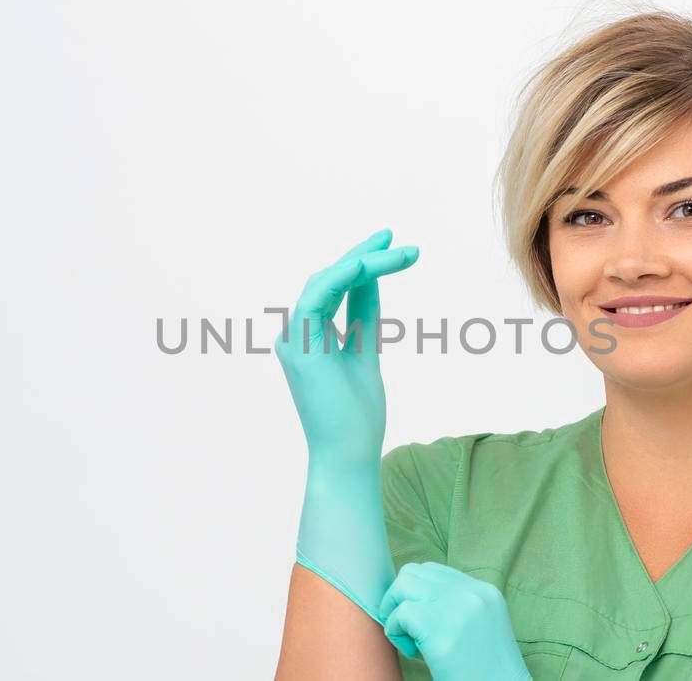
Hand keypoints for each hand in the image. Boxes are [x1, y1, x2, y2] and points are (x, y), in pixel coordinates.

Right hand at [274, 228, 418, 465]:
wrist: (349, 453)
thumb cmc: (358, 414)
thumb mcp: (365, 350)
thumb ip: (364, 314)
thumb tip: (371, 278)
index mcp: (308, 337)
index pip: (334, 289)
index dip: (361, 263)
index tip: (393, 247)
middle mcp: (294, 334)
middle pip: (329, 280)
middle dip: (363, 255)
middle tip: (396, 238)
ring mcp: (292, 339)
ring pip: (325, 282)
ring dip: (363, 263)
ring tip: (400, 253)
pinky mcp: (298, 346)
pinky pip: (318, 297)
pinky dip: (343, 277)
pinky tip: (370, 265)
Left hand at [380, 562, 533, 680]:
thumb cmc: (487, 671)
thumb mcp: (482, 628)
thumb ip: (457, 608)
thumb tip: (413, 600)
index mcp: (485, 592)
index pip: (434, 572)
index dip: (417, 594)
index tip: (420, 621)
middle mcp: (471, 592)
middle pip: (413, 572)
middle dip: (400, 598)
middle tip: (408, 629)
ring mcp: (456, 607)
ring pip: (403, 585)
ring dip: (395, 612)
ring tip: (410, 640)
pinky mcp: (439, 628)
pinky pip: (400, 614)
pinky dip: (395, 632)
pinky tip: (412, 652)